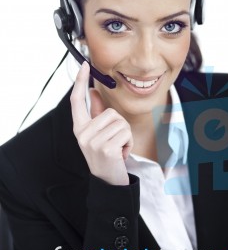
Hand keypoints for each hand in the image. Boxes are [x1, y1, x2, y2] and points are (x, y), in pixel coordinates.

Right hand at [70, 62, 132, 184]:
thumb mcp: (98, 135)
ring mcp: (93, 142)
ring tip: (118, 148)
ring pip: (120, 122)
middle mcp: (82, 134)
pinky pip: (126, 133)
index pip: (77, 101)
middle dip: (119, 126)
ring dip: (125, 135)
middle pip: (110, 112)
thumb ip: (96, 114)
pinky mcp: (106, 148)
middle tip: (115, 142)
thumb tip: (95, 92)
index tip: (84, 66)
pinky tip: (121, 154)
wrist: (109, 182)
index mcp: (79, 128)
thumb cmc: (106, 156)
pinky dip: (129, 143)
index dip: (80, 82)